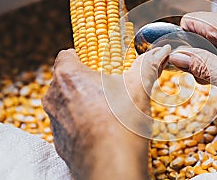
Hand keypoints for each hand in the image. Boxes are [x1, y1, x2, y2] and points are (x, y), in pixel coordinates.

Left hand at [43, 45, 169, 179]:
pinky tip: (103, 129)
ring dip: (83, 101)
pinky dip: (82, 123)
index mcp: (69, 76)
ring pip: (67, 103)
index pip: (66, 55)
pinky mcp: (60, 142)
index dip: (83, 56)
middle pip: (66, 79)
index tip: (99, 62)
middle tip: (110, 86)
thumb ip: (148, 65)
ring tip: (109, 109)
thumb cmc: (121, 122)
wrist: (111, 166)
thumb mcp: (139, 88)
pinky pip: (70, 124)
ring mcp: (55, 121)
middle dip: (86, 80)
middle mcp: (54, 97)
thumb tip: (161, 51)